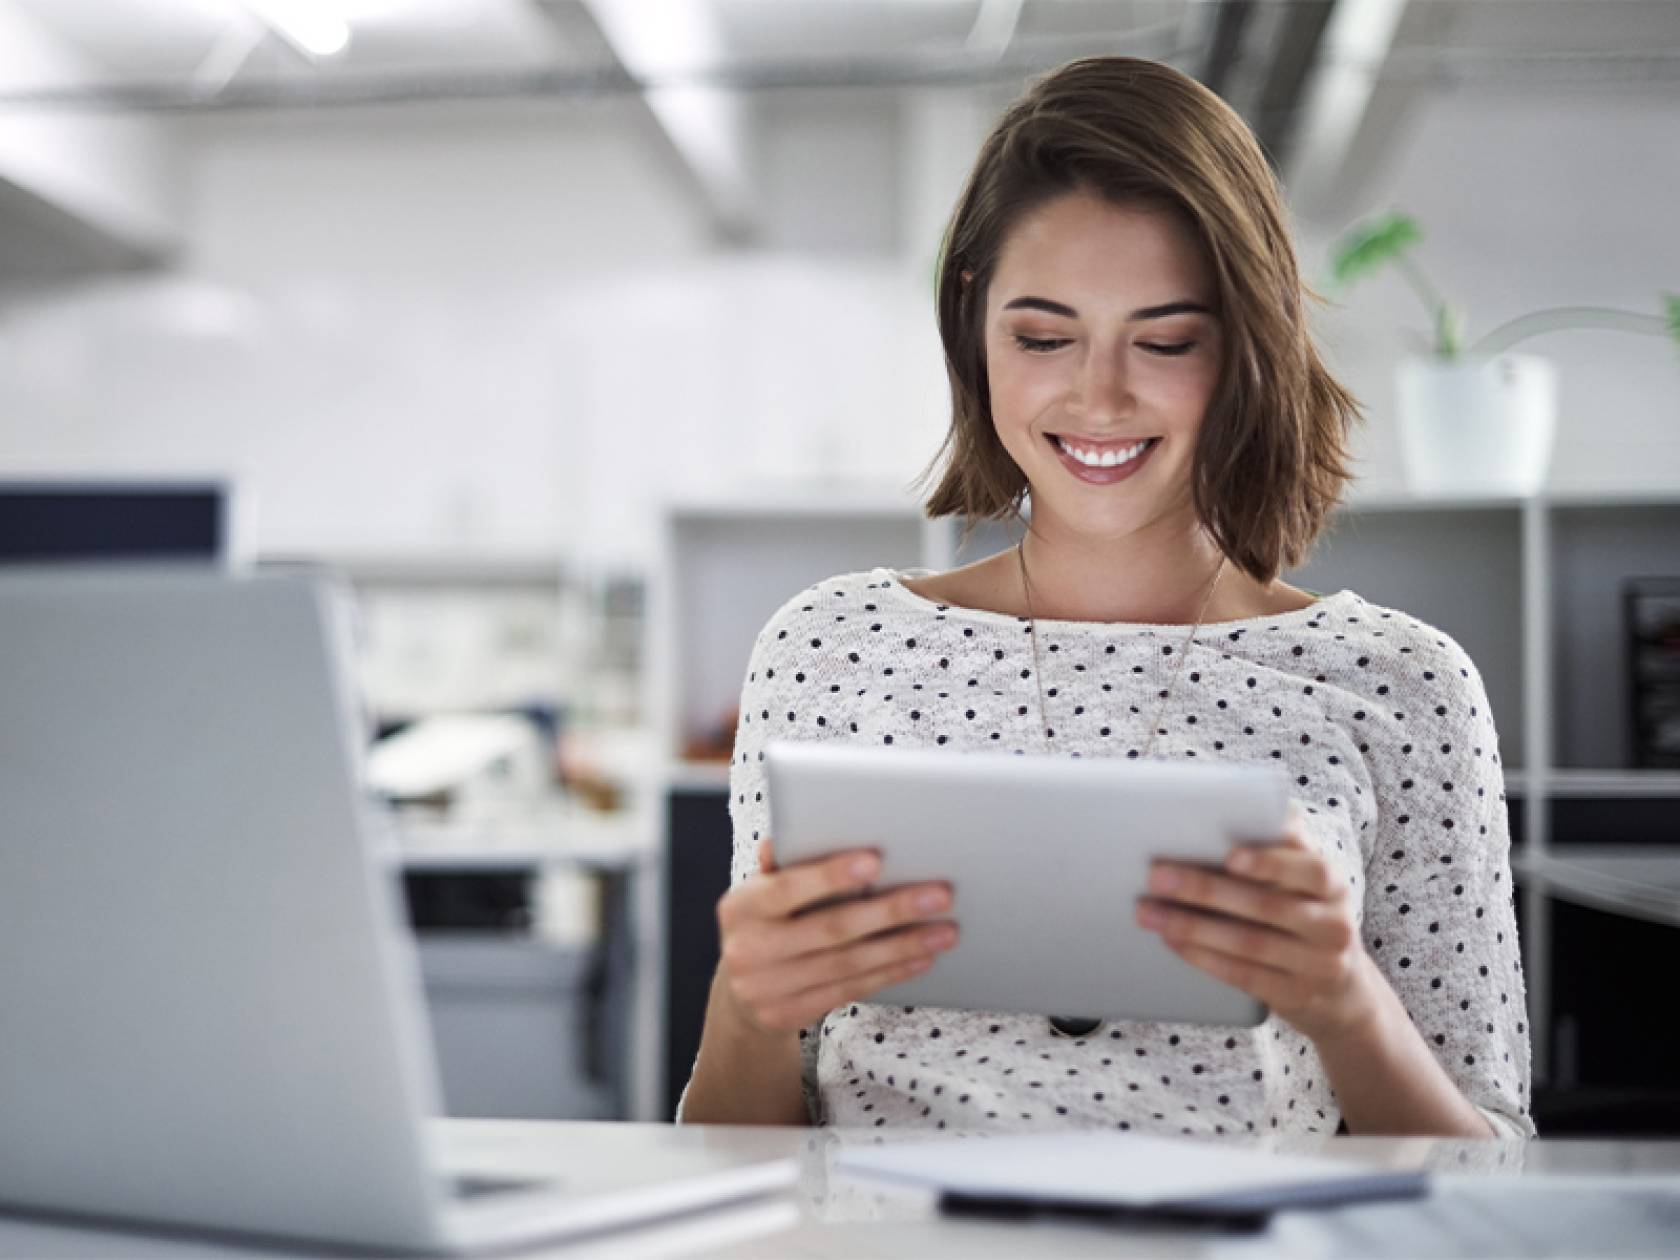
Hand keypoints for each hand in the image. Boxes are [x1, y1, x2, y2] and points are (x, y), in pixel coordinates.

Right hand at [714, 837, 958, 1035]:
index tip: (876, 860)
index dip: (830, 875)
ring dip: (903, 945)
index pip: (788, 887)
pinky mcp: (787, 1016)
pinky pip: (850, 990)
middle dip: (890, 910)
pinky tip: (921, 957)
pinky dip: (890, 972)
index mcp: (740, 906)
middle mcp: (748, 949)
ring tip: (945, 930)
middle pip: (831, 929)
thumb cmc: (766, 924)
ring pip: (848, 964)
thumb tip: (799, 828)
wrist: (740, 995)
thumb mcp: (762, 892)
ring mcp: (765, 989)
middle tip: (939, 895)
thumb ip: (785, 865)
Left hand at [1134, 806, 1381, 1045]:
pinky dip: (1203, 956)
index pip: (1310, 869)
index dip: (1271, 862)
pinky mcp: (1296, 995)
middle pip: (1266, 905)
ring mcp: (1319, 965)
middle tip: (1156, 876)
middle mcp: (1333, 925)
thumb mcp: (1304, 885)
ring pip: (1249, 943)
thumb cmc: (1304, 915)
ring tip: (1149, 912)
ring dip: (1192, 926)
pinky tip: (1173, 940)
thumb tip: (1217, 814)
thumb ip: (1277, 852)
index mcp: (1333, 885)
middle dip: (1205, 889)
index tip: (1230, 855)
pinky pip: (1244, 975)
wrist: (1341, 989)